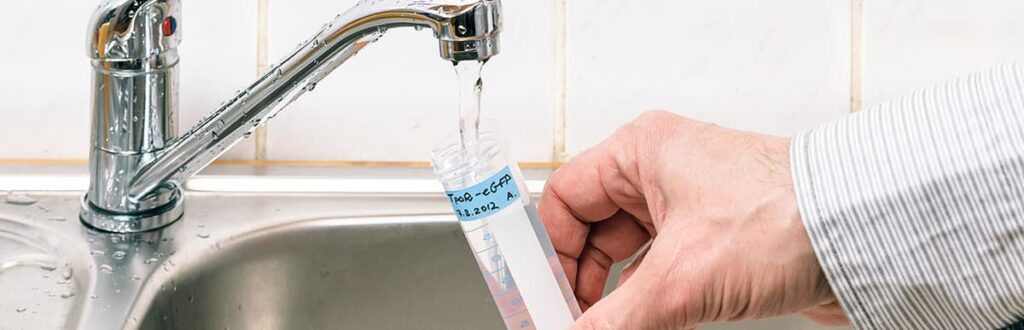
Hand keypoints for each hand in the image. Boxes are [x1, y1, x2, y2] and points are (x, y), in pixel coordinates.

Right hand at [538, 111, 847, 328]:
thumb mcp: (682, 277)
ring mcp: (692, 208)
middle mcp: (663, 173)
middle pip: (592, 231)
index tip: (539, 299)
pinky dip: (647, 302)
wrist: (870, 236)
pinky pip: (662, 272)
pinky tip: (643, 326)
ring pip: (627, 256)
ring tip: (607, 328)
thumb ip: (614, 318)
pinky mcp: (718, 241)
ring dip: (614, 297)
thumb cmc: (789, 215)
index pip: (564, 200)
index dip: (547, 252)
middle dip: (579, 282)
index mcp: (642, 152)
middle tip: (569, 321)